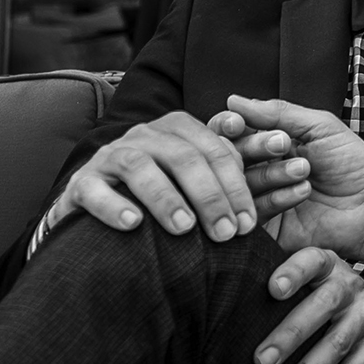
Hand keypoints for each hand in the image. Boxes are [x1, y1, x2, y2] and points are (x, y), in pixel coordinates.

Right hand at [54, 111, 262, 242]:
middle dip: (209, 196)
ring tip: (184, 228)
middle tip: (226, 233)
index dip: (237, 184)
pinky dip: (114, 205)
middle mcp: (145, 136)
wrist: (96, 209)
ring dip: (165, 197)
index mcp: (179, 129)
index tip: (251, 222)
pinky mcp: (80, 183)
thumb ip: (234, 166)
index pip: (216, 150)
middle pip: (183, 157)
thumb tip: (282, 144)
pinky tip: (133, 224)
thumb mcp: (198, 178)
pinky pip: (94, 189)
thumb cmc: (163, 194)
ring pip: (139, 166)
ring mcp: (110, 157)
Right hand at [229, 96, 363, 259]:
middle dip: (254, 147)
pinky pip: (253, 212)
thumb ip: (279, 113)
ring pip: (240, 185)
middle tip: (282, 145)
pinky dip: (277, 198)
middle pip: (230, 157)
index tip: (237, 124)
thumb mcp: (320, 128)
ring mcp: (258, 200)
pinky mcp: (264, 228)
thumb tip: (234, 100)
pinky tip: (303, 191)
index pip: (231, 132)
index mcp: (267, 144)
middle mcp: (257, 170)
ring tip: (304, 170)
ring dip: (272, 173)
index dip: (229, 126)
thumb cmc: (352, 164)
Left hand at [257, 247, 363, 363]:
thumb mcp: (312, 278)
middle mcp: (353, 287)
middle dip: (291, 334)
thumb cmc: (327, 298)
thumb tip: (227, 267)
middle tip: (260, 362)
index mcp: (329, 267)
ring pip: (336, 347)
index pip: (312, 261)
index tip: (272, 289)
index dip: (294, 272)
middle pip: (324, 306)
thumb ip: (279, 276)